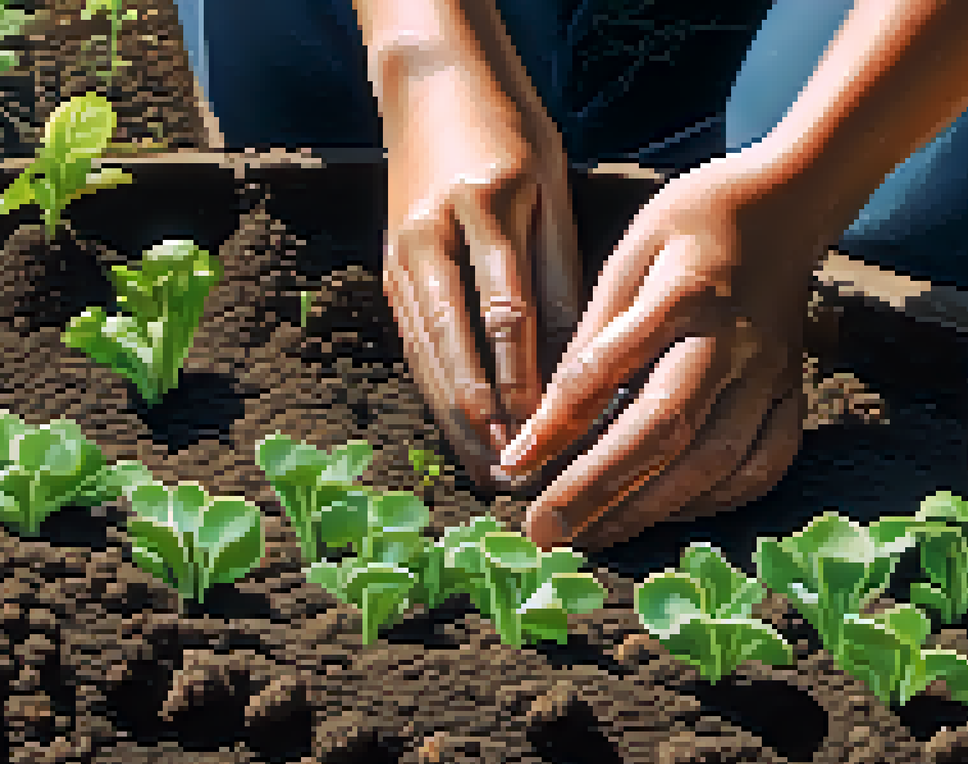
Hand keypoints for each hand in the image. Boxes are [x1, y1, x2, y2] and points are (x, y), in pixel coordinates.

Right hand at [377, 55, 582, 490]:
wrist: (432, 84)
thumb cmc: (510, 133)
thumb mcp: (552, 190)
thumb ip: (561, 274)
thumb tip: (576, 365)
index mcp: (482, 206)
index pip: (503, 309)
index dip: (521, 380)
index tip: (544, 434)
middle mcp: (428, 237)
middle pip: (452, 347)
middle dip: (480, 418)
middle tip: (512, 475)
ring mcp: (400, 257)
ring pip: (425, 354)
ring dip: (454, 419)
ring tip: (487, 471)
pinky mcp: (391, 271)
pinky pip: (416, 344)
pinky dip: (439, 391)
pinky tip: (461, 430)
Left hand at [498, 149, 830, 549]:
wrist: (791, 204)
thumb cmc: (694, 222)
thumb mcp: (631, 251)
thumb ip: (597, 329)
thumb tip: (550, 413)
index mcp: (684, 291)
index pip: (609, 369)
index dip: (558, 425)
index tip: (514, 466)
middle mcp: (733, 342)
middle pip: (665, 431)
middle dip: (599, 490)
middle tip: (545, 532)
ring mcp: (772, 375)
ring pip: (712, 462)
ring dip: (647, 508)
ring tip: (591, 536)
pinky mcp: (794, 395)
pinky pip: (760, 466)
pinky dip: (713, 501)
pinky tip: (667, 512)